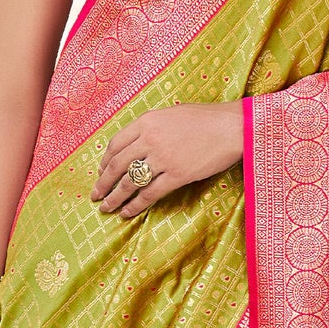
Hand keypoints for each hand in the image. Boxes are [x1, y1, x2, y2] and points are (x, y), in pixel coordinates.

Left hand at [92, 100, 244, 217]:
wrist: (233, 127)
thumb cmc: (206, 119)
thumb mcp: (172, 114)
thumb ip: (152, 127)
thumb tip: (139, 143)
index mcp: (147, 122)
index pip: (116, 144)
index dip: (105, 161)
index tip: (101, 171)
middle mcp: (150, 139)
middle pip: (117, 165)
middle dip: (103, 182)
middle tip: (96, 194)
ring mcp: (163, 158)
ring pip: (130, 182)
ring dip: (115, 197)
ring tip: (106, 208)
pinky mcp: (177, 175)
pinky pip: (150, 193)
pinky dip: (136, 205)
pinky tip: (127, 212)